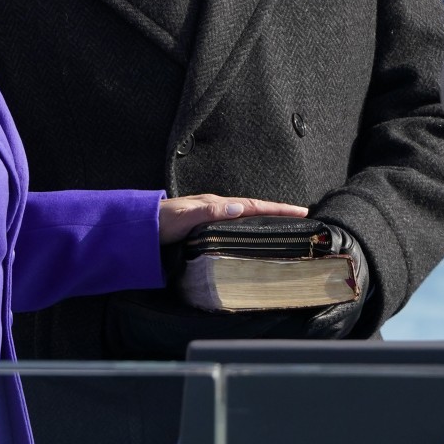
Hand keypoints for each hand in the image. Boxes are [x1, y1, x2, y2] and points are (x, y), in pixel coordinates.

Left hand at [156, 195, 307, 243]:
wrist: (139, 227)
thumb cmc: (160, 221)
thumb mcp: (184, 215)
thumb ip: (209, 211)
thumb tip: (239, 206)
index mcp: (215, 204)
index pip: (253, 205)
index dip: (278, 209)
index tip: (301, 211)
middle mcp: (217, 208)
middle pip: (254, 210)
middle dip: (279, 214)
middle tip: (303, 221)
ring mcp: (212, 217)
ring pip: (246, 219)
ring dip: (267, 222)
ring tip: (287, 230)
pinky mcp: (206, 227)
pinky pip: (236, 227)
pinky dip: (251, 230)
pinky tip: (255, 239)